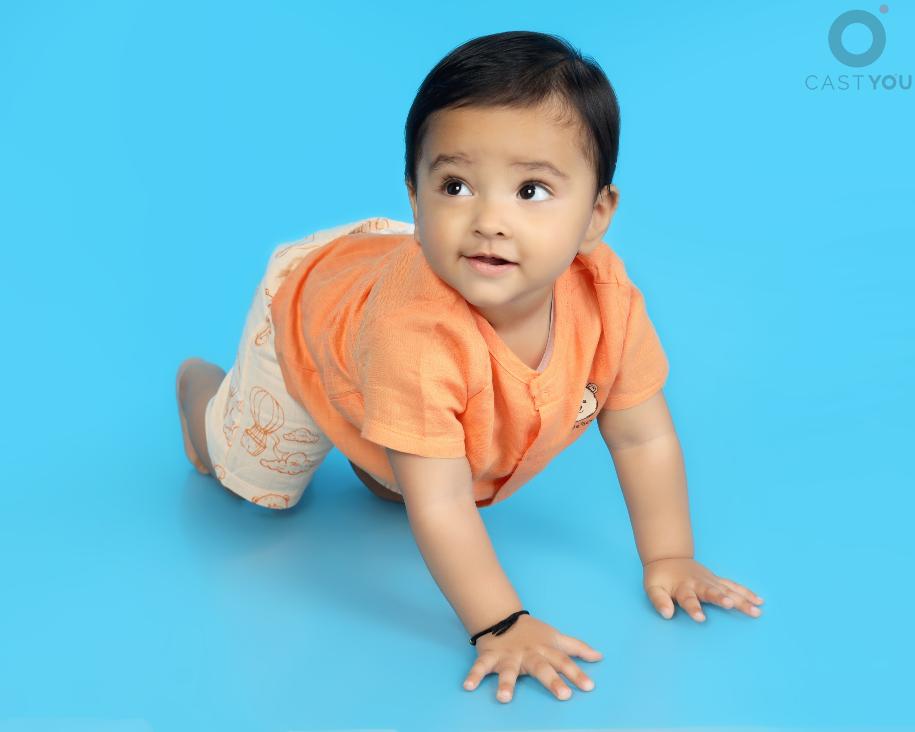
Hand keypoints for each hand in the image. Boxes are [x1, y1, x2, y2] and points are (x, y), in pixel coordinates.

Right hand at [462, 614, 602, 702]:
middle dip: (552, 681)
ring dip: (506, 683)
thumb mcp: (556, 637)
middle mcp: (528, 654)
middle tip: (563, 695)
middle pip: (541, 667)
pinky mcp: (490, 657)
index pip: (564, 661)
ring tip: (504, 698)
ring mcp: (508, 656)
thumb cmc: (533, 633)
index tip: (589, 687)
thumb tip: (599, 656)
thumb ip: (577, 648)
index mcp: (545, 650)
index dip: (577, 673)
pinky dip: (474, 675)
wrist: (502, 617)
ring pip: (508, 670)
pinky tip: (468, 686)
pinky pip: (480, 667)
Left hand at [643, 556, 764, 621]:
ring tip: (756, 611)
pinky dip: (746, 592)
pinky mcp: (717, 580)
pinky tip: (759, 601)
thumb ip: (659, 601)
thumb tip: (667, 615)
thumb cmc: (660, 578)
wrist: (668, 558)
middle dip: (722, 598)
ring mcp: (710, 581)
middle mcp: (699, 583)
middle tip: (733, 604)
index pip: (688, 599)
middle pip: (712, 592)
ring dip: (742, 599)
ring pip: (728, 589)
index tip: (701, 618)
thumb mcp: (653, 588)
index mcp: (683, 587)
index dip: (693, 608)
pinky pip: (734, 586)